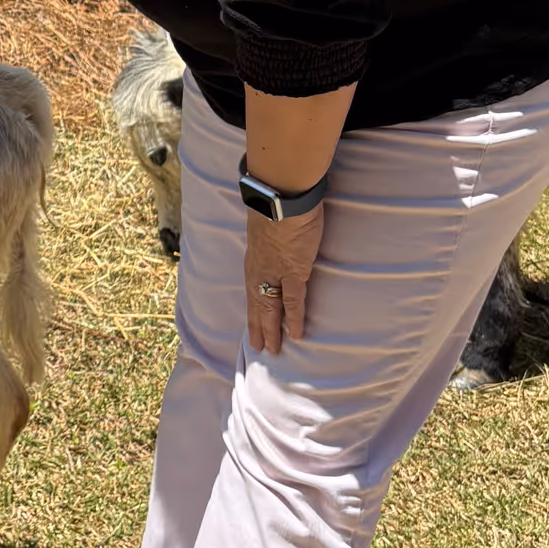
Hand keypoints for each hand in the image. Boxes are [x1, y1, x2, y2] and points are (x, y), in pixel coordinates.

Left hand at [245, 204, 322, 352]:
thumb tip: (275, 235)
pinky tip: (296, 335)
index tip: (252, 325)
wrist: (280, 196)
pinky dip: (294, 319)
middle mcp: (260, 270)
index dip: (253, 309)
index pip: (252, 289)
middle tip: (259, 348)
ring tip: (273, 350)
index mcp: (254, 258)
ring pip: (270, 309)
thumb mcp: (267, 223)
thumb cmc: (276, 203)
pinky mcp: (294, 272)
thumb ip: (269, 235)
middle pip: (257, 304)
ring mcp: (275, 273)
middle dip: (257, 326)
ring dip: (271, 331)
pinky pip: (294, 301)